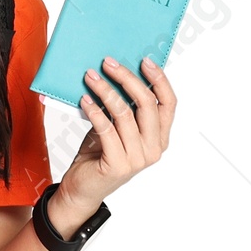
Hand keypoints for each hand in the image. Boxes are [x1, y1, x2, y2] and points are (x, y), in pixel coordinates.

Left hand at [52, 54, 176, 233]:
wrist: (82, 189)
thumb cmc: (99, 156)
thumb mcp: (116, 128)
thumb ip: (125, 109)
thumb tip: (119, 73)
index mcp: (160, 138)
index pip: (168, 103)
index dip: (159, 80)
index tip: (144, 61)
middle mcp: (153, 149)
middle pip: (147, 103)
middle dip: (127, 78)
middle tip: (108, 63)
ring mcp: (137, 159)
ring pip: (124, 113)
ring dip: (105, 91)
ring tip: (90, 77)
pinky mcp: (118, 165)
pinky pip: (106, 129)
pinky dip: (94, 111)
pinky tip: (84, 99)